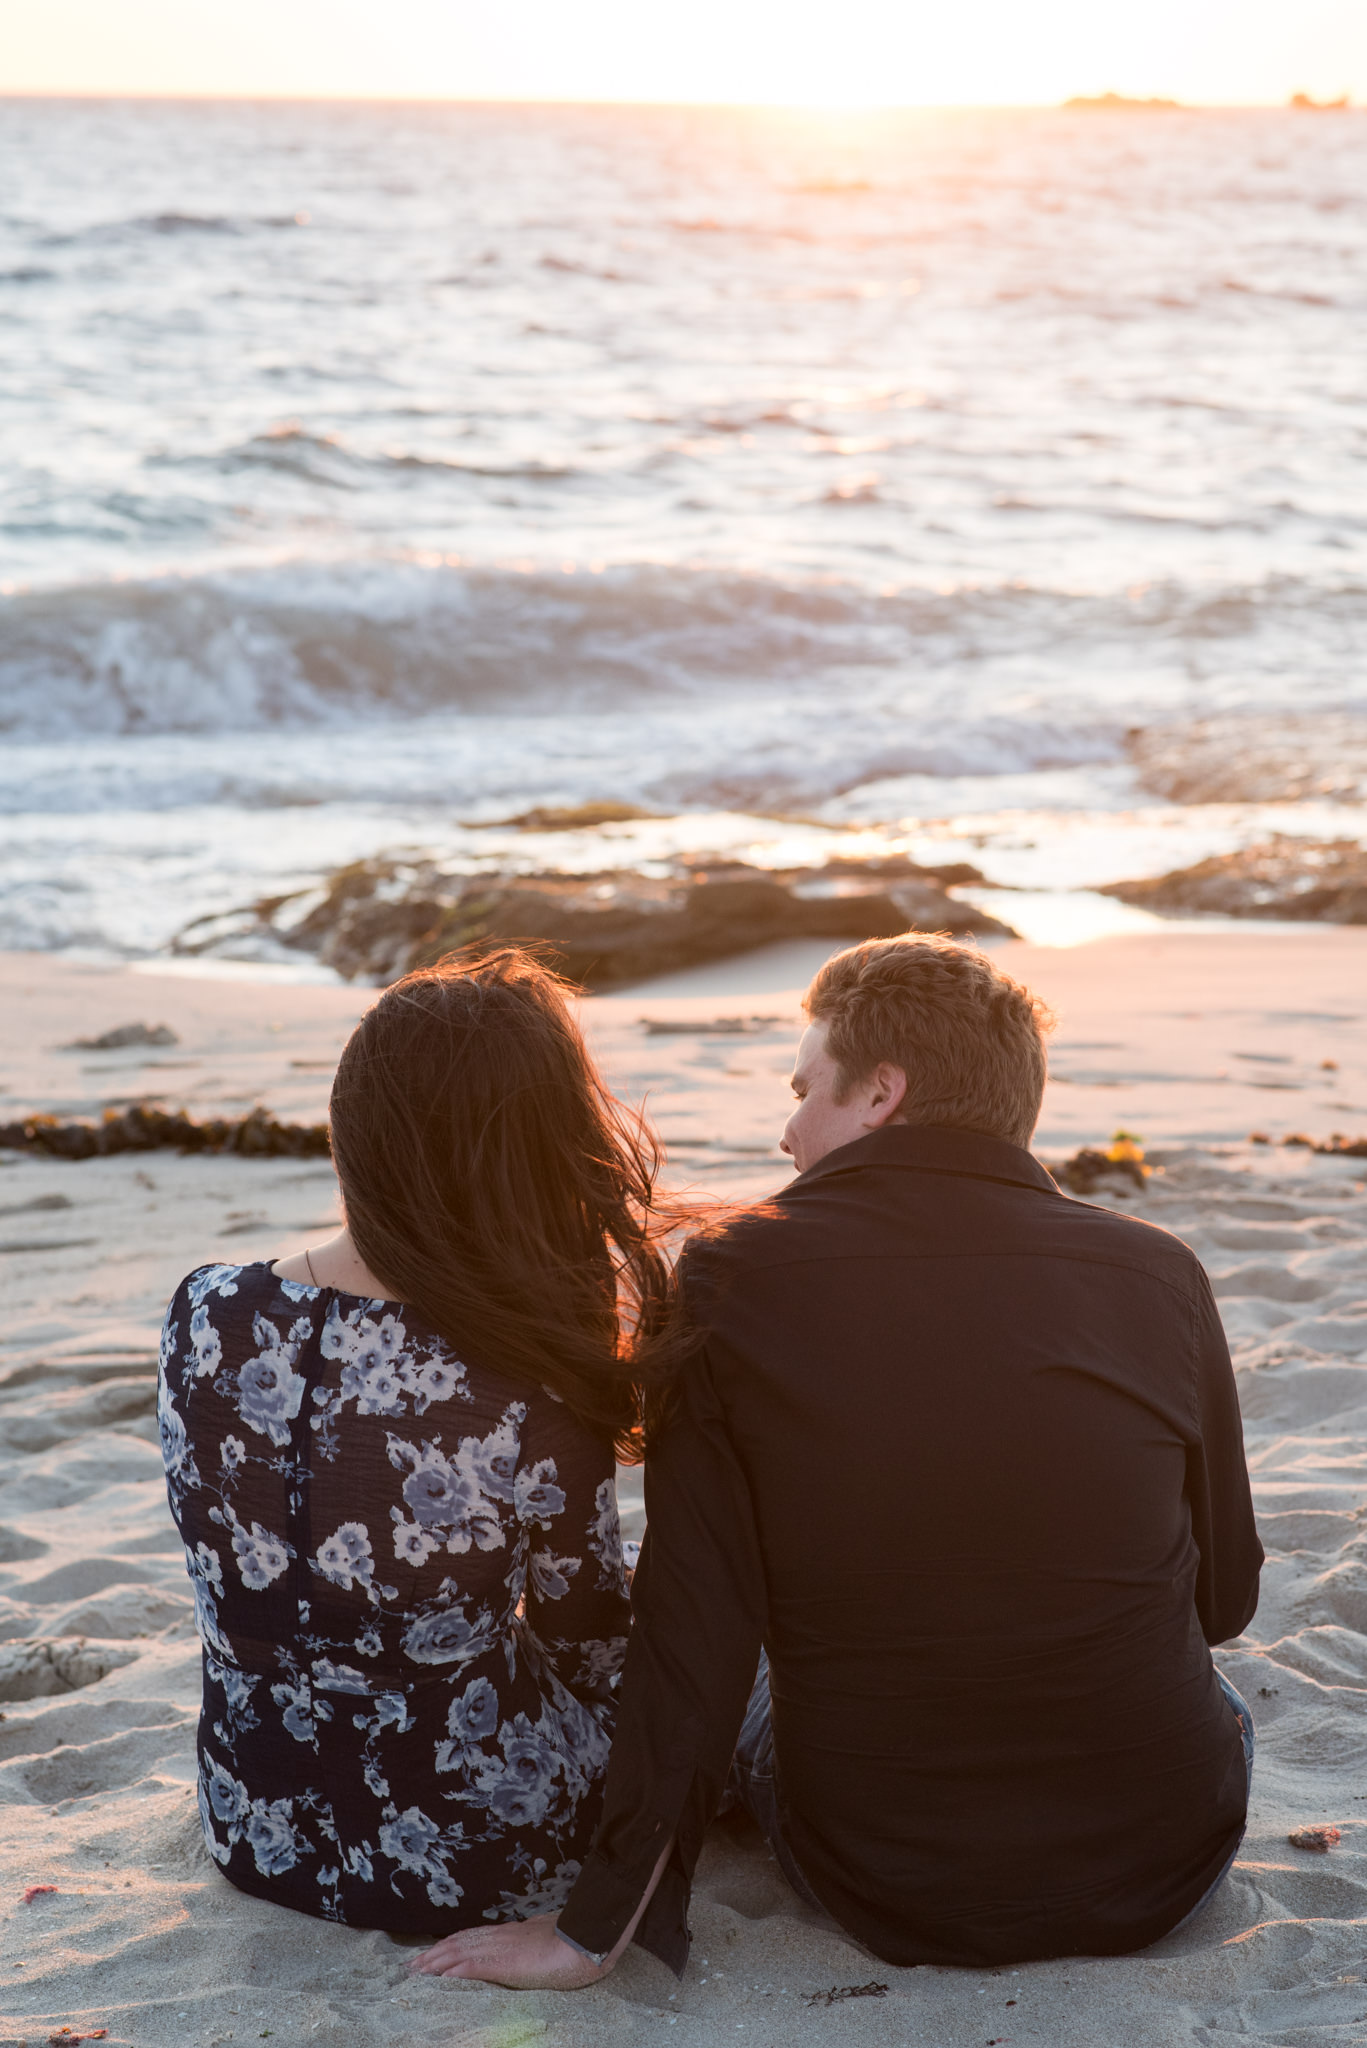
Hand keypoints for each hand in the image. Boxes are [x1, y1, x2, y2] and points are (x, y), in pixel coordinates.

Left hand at [407, 1912, 609, 1988]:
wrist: (588, 1941)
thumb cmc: (574, 1942)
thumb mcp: (548, 1938)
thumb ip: (532, 1942)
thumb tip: (526, 1947)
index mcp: (512, 1933)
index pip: (472, 1936)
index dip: (450, 1944)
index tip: (432, 1953)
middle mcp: (504, 1937)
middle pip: (461, 1942)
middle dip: (435, 1954)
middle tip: (413, 1965)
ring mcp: (505, 1948)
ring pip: (462, 1951)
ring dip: (438, 1961)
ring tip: (419, 1970)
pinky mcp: (509, 1963)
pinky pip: (478, 1966)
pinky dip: (457, 1970)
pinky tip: (443, 1976)